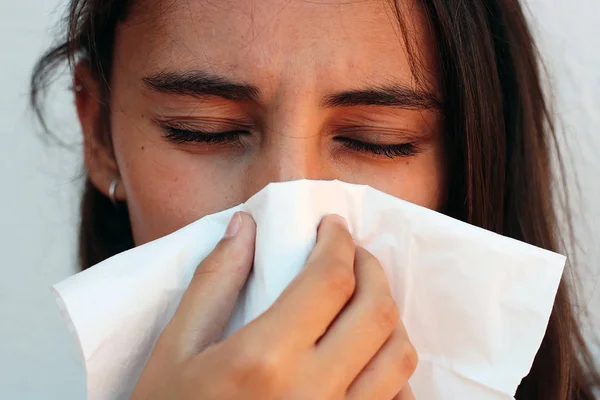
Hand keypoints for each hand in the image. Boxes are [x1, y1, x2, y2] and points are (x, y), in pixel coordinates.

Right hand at [131, 212, 416, 398]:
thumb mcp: (174, 352)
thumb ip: (212, 283)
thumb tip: (244, 227)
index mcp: (265, 360)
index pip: (329, 279)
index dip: (337, 242)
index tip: (331, 227)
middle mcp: (314, 393)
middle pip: (376, 311)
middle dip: (371, 268)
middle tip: (351, 253)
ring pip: (399, 357)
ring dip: (388, 316)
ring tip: (362, 299)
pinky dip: (391, 369)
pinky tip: (366, 356)